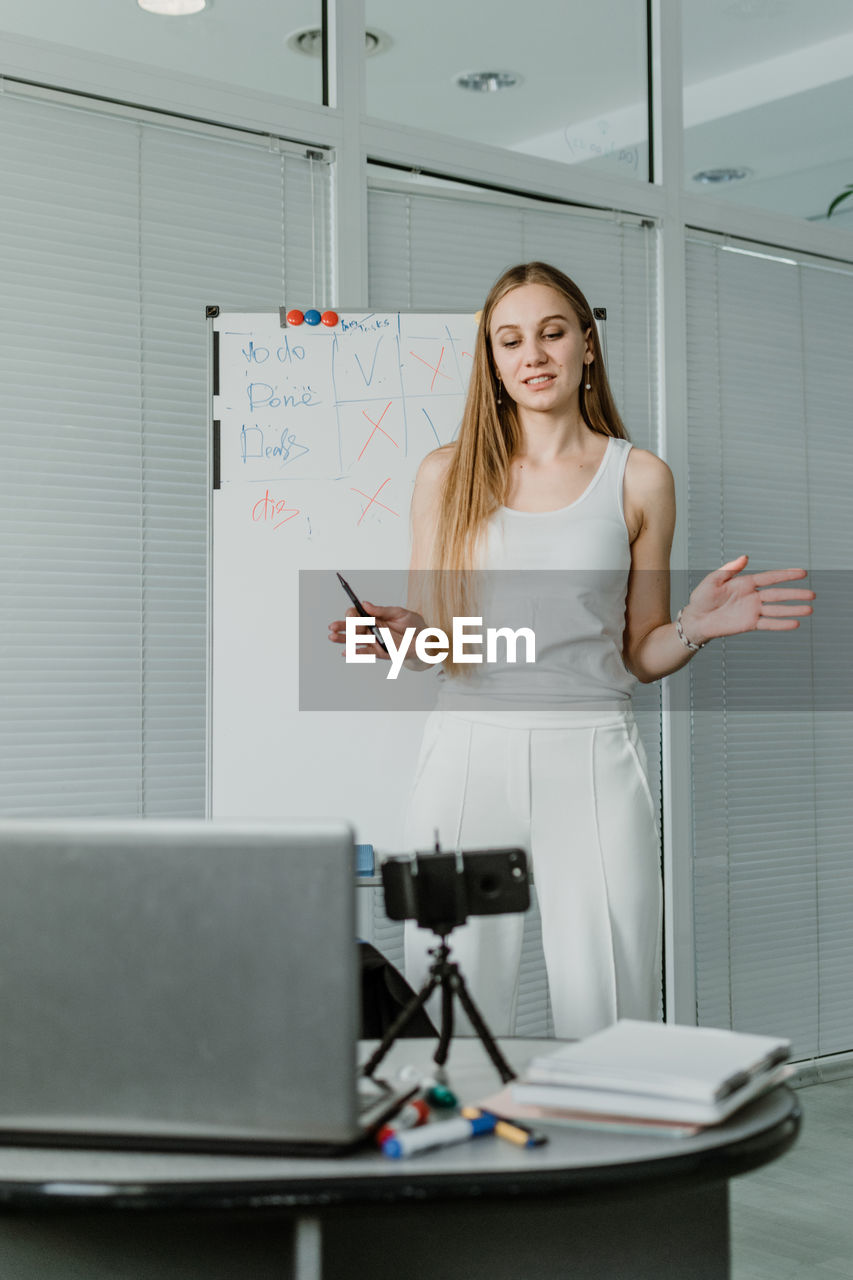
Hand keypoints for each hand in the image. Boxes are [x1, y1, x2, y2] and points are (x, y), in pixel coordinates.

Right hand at [328, 602, 426, 659]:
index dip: (352, 613)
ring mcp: (374, 640)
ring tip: (332, 637)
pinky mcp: (379, 652)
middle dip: (342, 626)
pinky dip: (356, 653)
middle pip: (353, 627)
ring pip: (355, 640)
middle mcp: (372, 628)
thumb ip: (382, 610)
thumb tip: (365, 604)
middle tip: (333, 627)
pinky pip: (365, 653)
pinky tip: (345, 652)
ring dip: (343, 639)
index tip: (350, 614)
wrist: (425, 640)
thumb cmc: (413, 624)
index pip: (358, 614)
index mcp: (375, 616)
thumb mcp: (399, 612)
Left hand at [679, 555, 814, 646]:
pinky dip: (781, 624)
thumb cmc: (702, 598)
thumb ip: (729, 569)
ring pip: (777, 610)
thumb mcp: (713, 580)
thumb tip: (745, 557)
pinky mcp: (749, 624)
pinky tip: (795, 623)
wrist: (696, 619)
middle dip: (795, 594)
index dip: (786, 575)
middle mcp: (752, 596)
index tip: (803, 572)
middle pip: (778, 594)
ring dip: (793, 609)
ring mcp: (752, 611)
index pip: (770, 578)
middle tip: (813, 594)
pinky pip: (768, 624)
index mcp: (746, 583)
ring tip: (809, 609)